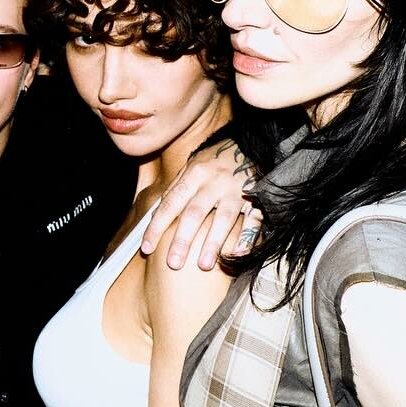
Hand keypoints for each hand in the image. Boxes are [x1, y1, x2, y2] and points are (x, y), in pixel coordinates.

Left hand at [141, 138, 259, 270]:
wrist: (253, 142)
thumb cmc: (216, 159)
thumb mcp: (193, 165)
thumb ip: (177, 188)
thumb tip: (157, 213)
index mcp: (194, 174)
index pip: (170, 203)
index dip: (157, 226)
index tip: (146, 248)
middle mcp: (214, 182)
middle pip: (195, 213)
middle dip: (183, 239)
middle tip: (173, 263)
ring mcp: (237, 190)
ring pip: (224, 218)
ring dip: (213, 242)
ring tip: (203, 265)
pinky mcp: (259, 197)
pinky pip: (254, 219)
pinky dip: (247, 237)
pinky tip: (237, 254)